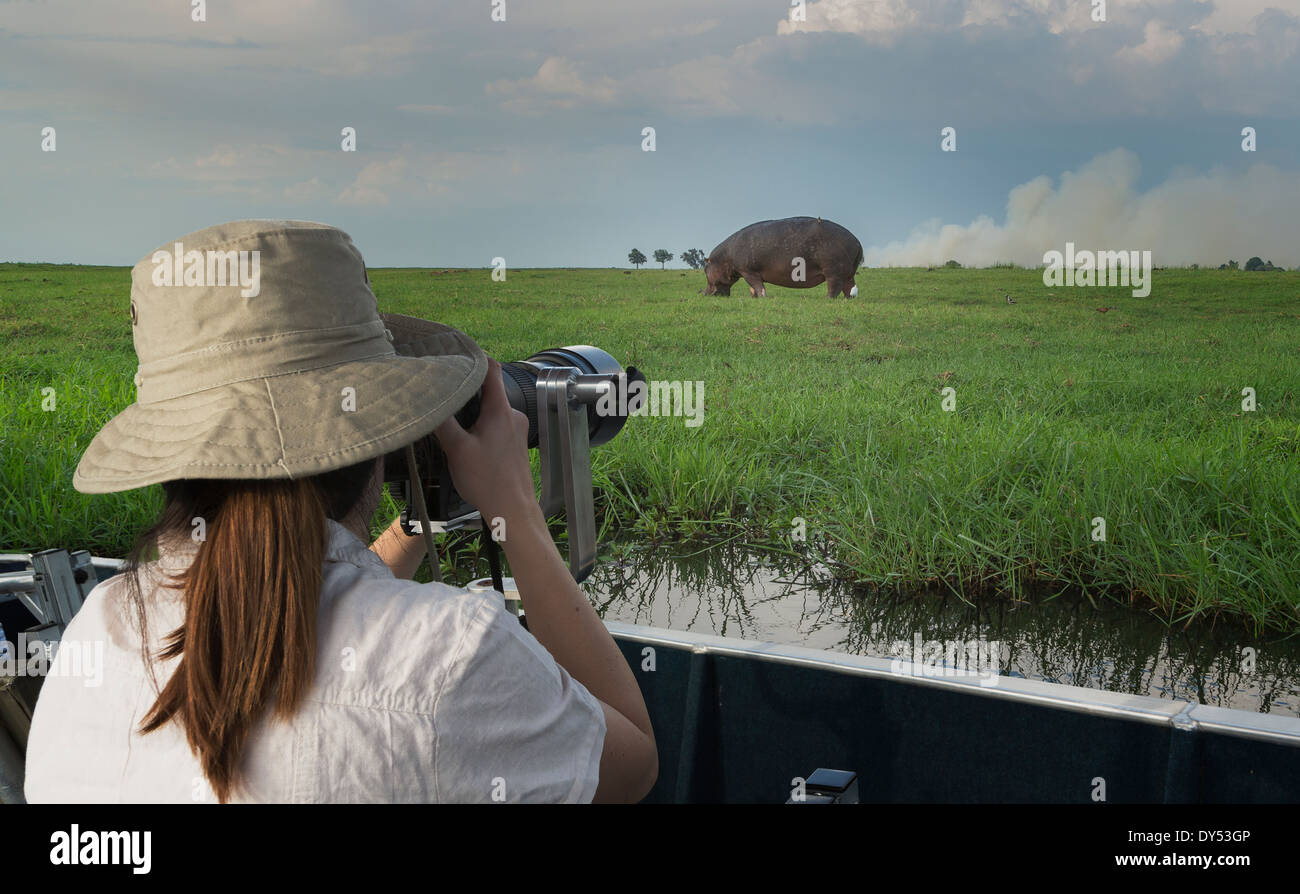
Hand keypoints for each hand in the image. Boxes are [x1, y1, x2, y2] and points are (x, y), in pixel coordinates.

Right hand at [433, 358, 540, 523]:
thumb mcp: (456, 449)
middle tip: (444, 390)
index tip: (456, 353)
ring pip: (491, 409)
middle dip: (466, 390)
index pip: (491, 369)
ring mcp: (517, 429)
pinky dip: (481, 425)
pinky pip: (497, 424)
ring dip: (472, 411)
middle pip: (488, 390)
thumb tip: (425, 400)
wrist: (513, 509)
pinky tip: (466, 438)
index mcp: (501, 409)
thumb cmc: (488, 481)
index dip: (474, 358)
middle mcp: (513, 415)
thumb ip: (441, 422)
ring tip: (451, 417)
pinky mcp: (515, 443)